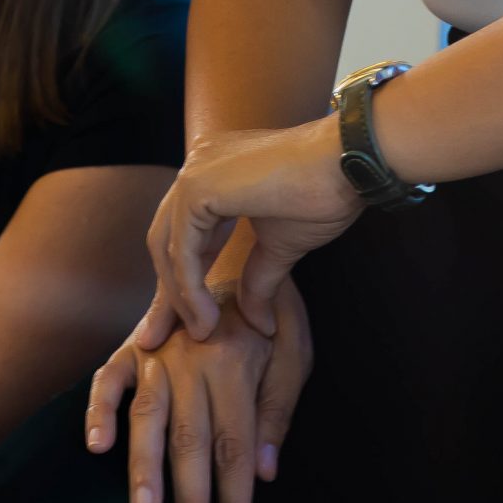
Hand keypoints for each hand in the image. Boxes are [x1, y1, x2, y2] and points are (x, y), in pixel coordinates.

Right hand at [88, 274, 311, 502]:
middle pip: (190, 440)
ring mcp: (158, 351)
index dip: (235, 495)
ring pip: (147, 417)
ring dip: (144, 466)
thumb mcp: (295, 352)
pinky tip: (97, 445)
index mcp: (235, 362)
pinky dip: (99, 411)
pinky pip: (109, 379)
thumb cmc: (272, 310)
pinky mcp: (134, 344)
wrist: (239, 249)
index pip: (234, 445)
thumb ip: (278, 411)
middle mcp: (192, 358)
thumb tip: (264, 472)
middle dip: (192, 496)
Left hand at [140, 119, 360, 344]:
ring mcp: (194, 173)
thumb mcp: (279, 246)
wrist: (347, 162)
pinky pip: (183, 249)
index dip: (183, 282)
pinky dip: (190, 288)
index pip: (184, 234)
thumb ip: (257, 279)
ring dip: (179, 297)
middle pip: (166, 240)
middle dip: (165, 294)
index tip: (188, 323)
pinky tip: (206, 318)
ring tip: (198, 334)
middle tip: (155, 339)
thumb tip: (256, 324)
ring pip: (168, 246)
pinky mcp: (198, 187)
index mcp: (212, 172)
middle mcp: (196, 166)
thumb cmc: (321, 193)